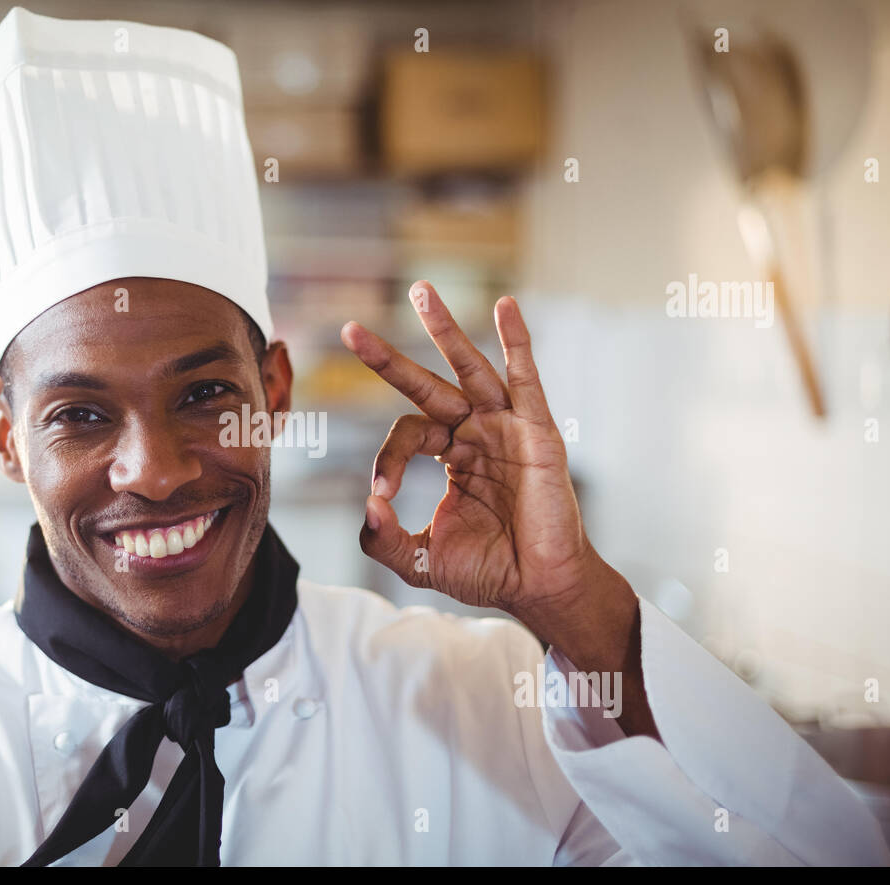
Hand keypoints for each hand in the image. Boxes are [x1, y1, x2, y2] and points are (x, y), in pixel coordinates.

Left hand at [341, 282, 602, 627]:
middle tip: (351, 331)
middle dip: (389, 359)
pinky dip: (517, 341)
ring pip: (470, 368)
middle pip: (427, 385)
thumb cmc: (488, 571)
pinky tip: (505, 307)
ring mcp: (506, 428)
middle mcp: (476, 433)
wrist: (538, 588)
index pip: (408, 433)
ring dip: (445, 329)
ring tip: (421, 291)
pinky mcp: (537, 431)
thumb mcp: (420, 558)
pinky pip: (525, 378)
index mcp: (451, 456)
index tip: (382, 494)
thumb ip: (383, 539)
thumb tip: (367, 504)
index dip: (388, 458)